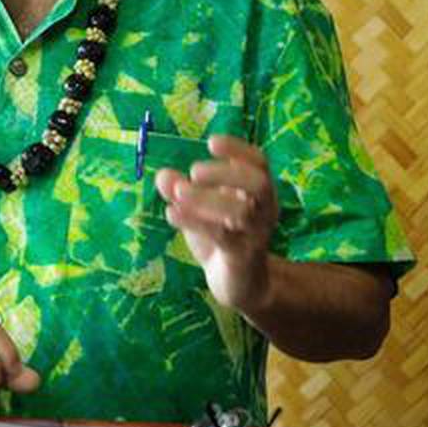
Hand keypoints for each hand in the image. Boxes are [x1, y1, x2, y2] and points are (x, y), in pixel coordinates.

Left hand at [154, 134, 279, 312]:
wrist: (238, 284)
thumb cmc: (221, 237)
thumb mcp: (198, 210)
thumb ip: (181, 191)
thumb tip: (163, 175)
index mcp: (258, 192)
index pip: (259, 162)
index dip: (238, 149)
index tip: (211, 142)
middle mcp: (264, 210)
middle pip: (259, 183)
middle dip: (226, 172)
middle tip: (194, 171)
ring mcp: (256, 235)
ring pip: (242, 212)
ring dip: (207, 199)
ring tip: (178, 193)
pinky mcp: (243, 258)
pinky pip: (223, 238)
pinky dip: (196, 223)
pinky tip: (172, 214)